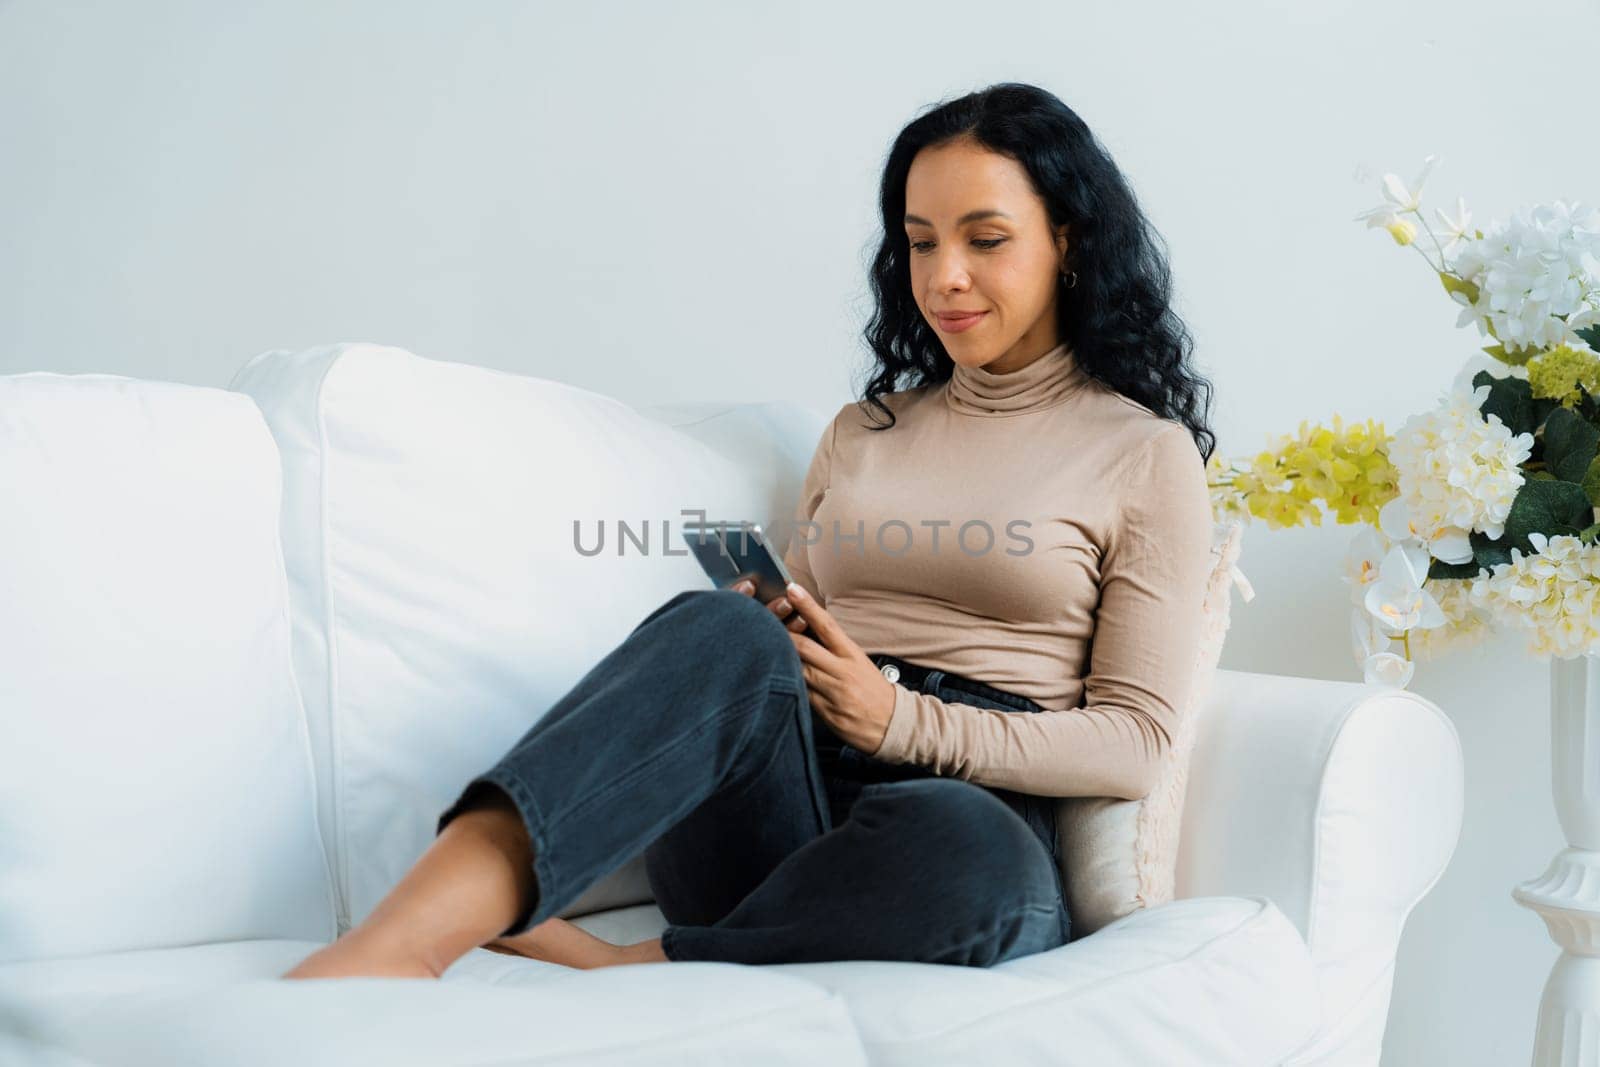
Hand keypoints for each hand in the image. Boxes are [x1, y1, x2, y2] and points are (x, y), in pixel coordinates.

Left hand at [731, 578, 894, 752]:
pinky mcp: (826, 712)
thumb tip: (805, 629)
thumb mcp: (859, 662)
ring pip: (798, 671)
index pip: (827, 625)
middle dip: (782, 634)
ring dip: (779, 659)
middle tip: (761, 621)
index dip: (807, 605)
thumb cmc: (873, 690)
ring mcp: (834, 693)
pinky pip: (800, 696)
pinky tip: (775, 680)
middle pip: (805, 647)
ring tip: (761, 647)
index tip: (791, 589)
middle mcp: (842, 671)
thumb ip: (834, 648)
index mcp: (852, 655)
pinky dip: (787, 686)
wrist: (893, 724)